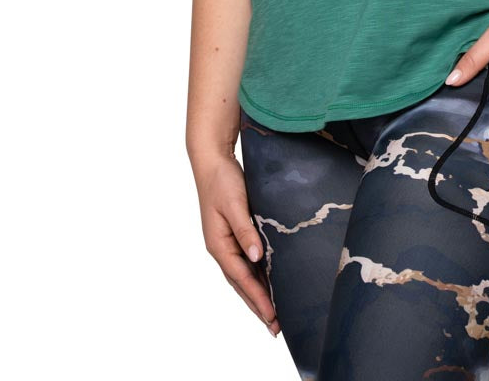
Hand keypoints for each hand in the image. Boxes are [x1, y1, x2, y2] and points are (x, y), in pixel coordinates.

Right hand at [191, 149, 280, 336]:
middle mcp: (221, 248)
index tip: (273, 316)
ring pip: (244, 275)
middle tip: (276, 327)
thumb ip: (245, 230)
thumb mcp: (234, 203)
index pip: (241, 278)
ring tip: (273, 314)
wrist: (213, 161)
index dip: (258, 297)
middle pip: (241, 283)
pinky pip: (246, 262)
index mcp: (218, 244)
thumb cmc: (222, 180)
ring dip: (258, 294)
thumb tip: (257, 257)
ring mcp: (227, 242)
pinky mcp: (234, 234)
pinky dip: (257, 276)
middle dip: (258, 305)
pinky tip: (269, 282)